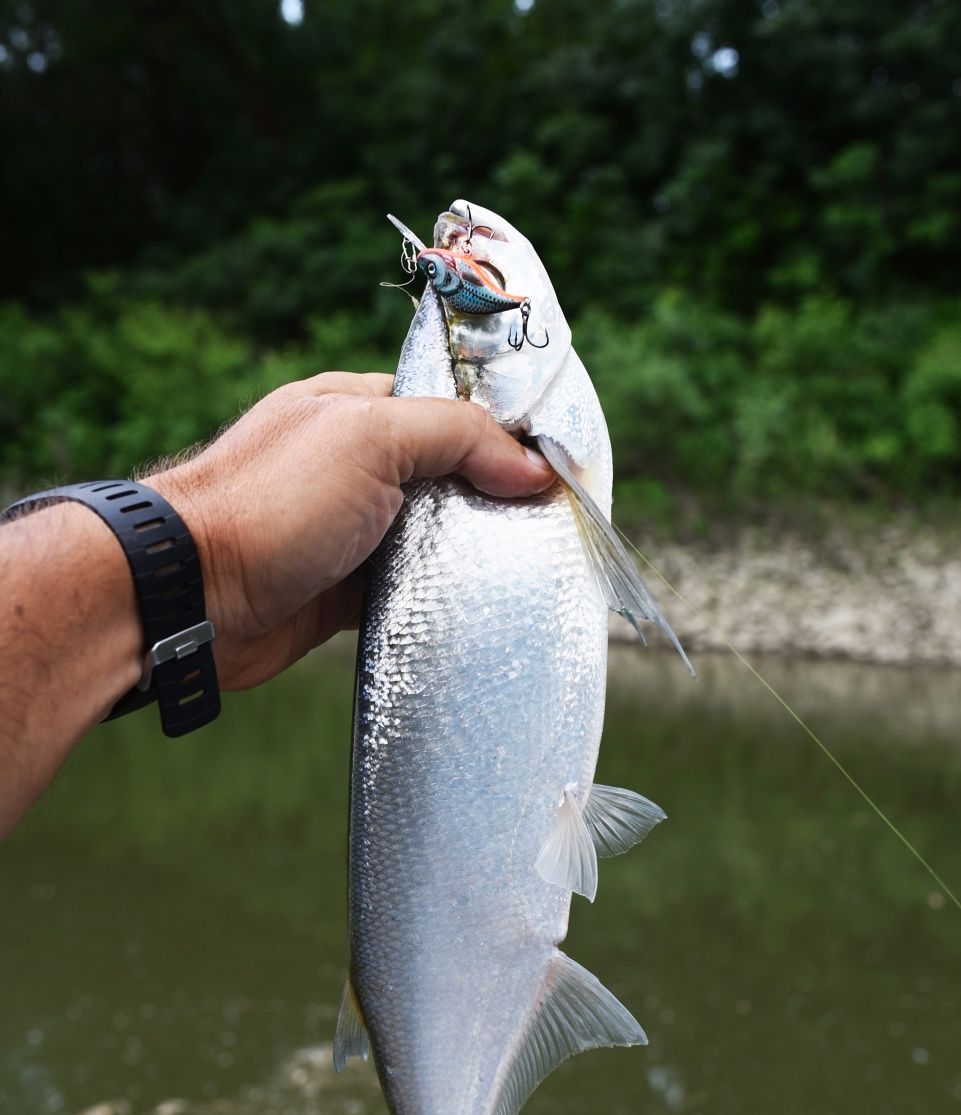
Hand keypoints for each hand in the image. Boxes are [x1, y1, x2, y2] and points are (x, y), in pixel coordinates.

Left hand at [150, 371, 554, 689]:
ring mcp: (348, 532)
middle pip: (447, 477)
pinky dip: (437, 602)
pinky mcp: (341, 592)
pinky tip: (476, 610)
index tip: (554, 463)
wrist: (192, 597)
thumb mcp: (371, 438)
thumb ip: (455, 436)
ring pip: (431, 541)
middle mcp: (353, 466)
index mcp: (355, 408)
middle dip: (494, 499)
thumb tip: (532, 467)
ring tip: (529, 571)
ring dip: (469, 558)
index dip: (501, 432)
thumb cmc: (270, 503)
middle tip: (551, 525)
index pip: (447, 408)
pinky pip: (406, 594)